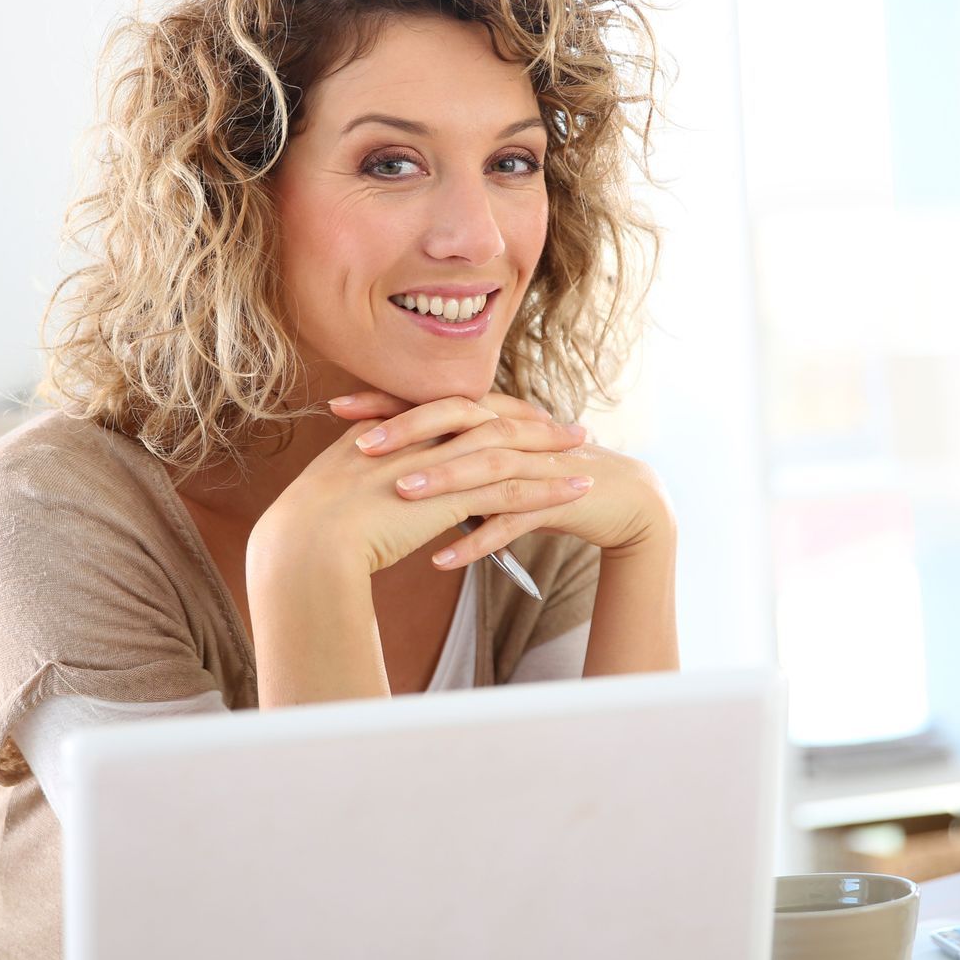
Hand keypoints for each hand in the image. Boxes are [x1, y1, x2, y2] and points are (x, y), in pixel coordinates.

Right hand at [253, 393, 594, 577]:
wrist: (305, 546)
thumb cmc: (307, 532)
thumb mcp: (332, 494)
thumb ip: (357, 482)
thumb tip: (367, 494)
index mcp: (389, 429)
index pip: (452, 411)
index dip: (490, 412)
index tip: (520, 416)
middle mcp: (417, 437)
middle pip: (488, 420)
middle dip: (531, 424)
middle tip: (567, 427)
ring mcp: (435, 464)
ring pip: (508, 452)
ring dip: (550, 454)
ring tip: (586, 456)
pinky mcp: (451, 498)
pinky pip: (513, 491)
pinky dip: (548, 490)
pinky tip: (576, 493)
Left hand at [329, 390, 673, 570]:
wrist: (620, 496)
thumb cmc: (545, 475)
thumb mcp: (494, 457)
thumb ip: (450, 449)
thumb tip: (388, 454)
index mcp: (495, 415)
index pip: (436, 400)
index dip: (389, 402)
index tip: (339, 408)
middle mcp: (516, 431)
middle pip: (460, 421)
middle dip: (410, 432)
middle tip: (361, 446)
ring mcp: (538, 465)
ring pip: (486, 467)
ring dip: (444, 481)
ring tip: (400, 495)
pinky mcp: (557, 500)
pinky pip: (513, 521)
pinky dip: (478, 540)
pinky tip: (442, 560)